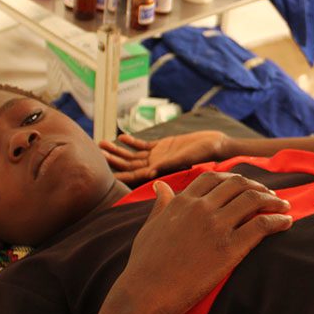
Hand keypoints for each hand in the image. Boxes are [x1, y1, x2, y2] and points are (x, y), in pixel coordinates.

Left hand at [99, 131, 227, 183]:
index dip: (118, 174)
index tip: (102, 173)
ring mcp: (158, 156)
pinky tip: (122, 136)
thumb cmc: (204, 156)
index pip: (133, 176)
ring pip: (133, 155)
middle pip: (129, 164)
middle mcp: (155, 166)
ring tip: (102, 142)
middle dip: (113, 159)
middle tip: (97, 151)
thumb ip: (168, 165)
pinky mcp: (163, 146)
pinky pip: (144, 145)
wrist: (216, 146)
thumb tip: (150, 174)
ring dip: (118, 150)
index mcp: (159, 173)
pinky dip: (133, 141)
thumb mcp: (185, 160)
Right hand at [101, 172, 291, 313]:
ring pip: (254, 200)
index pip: (215, 177)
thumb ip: (161, 204)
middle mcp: (201, 208)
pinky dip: (278, 220)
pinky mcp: (229, 249)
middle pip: (238, 184)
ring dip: (274, 200)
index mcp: (183, 202)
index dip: (235, 178)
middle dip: (258, 186)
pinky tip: (286, 222)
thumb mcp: (150, 227)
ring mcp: (216, 227)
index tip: (246, 185)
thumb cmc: (144, 265)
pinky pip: (262, 225)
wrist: (145, 293)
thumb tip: (162, 186)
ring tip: (283, 206)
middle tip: (270, 194)